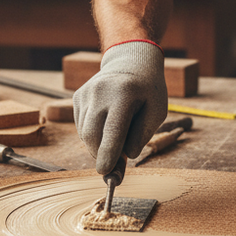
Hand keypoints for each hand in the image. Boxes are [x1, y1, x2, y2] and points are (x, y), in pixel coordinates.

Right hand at [73, 41, 167, 173]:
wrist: (131, 62)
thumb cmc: (148, 89)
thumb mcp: (157, 111)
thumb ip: (142, 134)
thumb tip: (125, 157)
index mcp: (124, 93)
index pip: (112, 131)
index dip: (108, 155)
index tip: (106, 173)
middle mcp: (100, 91)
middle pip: (92, 135)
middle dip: (101, 156)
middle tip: (115, 169)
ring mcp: (86, 93)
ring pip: (85, 133)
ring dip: (98, 146)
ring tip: (117, 139)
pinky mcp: (78, 96)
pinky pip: (81, 126)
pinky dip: (93, 135)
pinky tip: (107, 127)